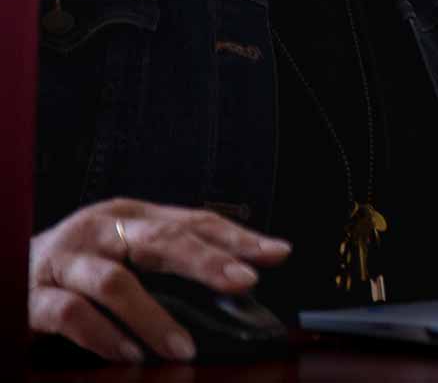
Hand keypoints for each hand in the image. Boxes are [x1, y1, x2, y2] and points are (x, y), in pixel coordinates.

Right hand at [28, 198, 291, 361]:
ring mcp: (66, 261)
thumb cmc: (77, 266)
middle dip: (207, 261)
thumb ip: (171, 261)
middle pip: (161, 240)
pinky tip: (129, 355)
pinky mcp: (34, 296)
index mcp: (129, 216)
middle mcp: (99, 231)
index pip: (192, 221)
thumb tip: (240, 280)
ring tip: (183, 348)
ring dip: (154, 317)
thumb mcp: (125, 251)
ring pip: (116, 282)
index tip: (278, 253)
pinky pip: (72, 315)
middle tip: (243, 282)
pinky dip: (104, 337)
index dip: (236, 237)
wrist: (7, 272)